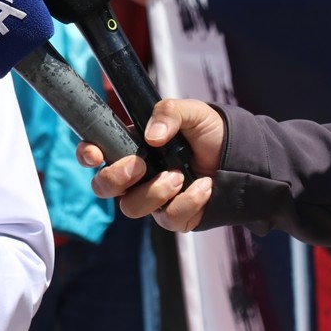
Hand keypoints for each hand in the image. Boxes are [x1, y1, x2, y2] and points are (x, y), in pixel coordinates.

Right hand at [77, 99, 225, 232]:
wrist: (243, 158)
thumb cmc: (210, 132)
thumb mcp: (191, 111)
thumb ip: (168, 113)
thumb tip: (152, 136)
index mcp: (130, 147)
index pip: (95, 154)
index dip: (87, 155)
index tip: (95, 153)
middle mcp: (135, 176)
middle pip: (103, 187)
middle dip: (114, 178)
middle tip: (139, 166)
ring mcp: (152, 198)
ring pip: (131, 208)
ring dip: (154, 192)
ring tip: (180, 176)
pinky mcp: (174, 217)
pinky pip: (168, 219)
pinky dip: (187, 202)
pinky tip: (204, 186)